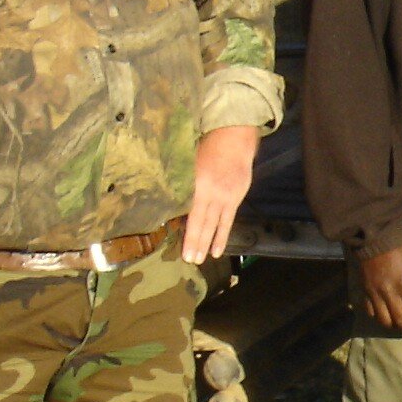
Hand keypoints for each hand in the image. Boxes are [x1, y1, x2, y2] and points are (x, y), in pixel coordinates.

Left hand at [184, 125, 259, 263]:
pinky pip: (227, 221)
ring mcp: (226, 198)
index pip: (192, 213)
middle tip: (190, 260)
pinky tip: (218, 250)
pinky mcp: (235, 200)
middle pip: (203, 222)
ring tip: (201, 259)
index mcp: (199, 185)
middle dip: (196, 242)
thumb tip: (166, 201)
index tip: (182, 248)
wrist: (234, 141)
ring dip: (207, 243)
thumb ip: (181, 182)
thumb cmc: (207, 148)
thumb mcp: (189, 162)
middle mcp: (213, 194)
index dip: (188, 232)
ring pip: (215, 225)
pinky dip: (222, 236)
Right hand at [358, 243, 401, 333]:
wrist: (374, 240)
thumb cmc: (400, 253)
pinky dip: (380, 318)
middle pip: (401, 321)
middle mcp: (390, 292)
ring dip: (395, 327)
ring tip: (401, 325)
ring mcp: (375, 294)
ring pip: (385, 321)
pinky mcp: (364, 293)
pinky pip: (371, 313)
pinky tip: (386, 316)